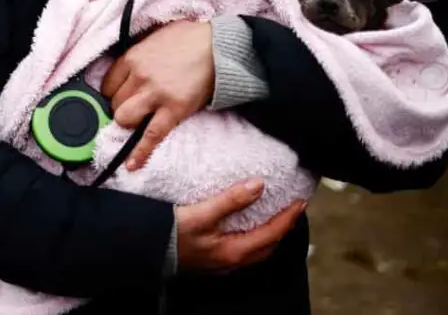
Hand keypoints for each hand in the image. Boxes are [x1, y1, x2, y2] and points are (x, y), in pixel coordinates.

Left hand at [100, 20, 214, 170]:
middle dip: (122, 108)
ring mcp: (156, 94)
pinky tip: (132, 165)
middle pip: (115, 103)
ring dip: (130, 123)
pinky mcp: (174, 110)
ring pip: (125, 119)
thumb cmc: (189, 38)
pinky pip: (151, 136)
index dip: (113, 93)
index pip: (107, 84)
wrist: (220, 47)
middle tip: (136, 107)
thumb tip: (128, 66)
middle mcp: (140, 75)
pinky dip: (140, 152)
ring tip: (140, 122)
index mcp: (133, 57)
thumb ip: (139, 51)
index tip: (121, 96)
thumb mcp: (155, 36)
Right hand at [176, 180, 306, 270]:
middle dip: (283, 228)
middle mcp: (232, 261)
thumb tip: (259, 185)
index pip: (272, 234)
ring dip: (270, 234)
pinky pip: (243, 250)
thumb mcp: (202, 213)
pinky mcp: (212, 260)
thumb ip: (230, 200)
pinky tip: (247, 227)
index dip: (288, 218)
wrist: (146, 250)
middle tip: (292, 209)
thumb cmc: (172, 233)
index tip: (301, 202)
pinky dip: (254, 238)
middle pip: (268, 246)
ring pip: (256, 251)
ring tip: (275, 217)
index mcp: (234, 251)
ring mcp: (222, 263)